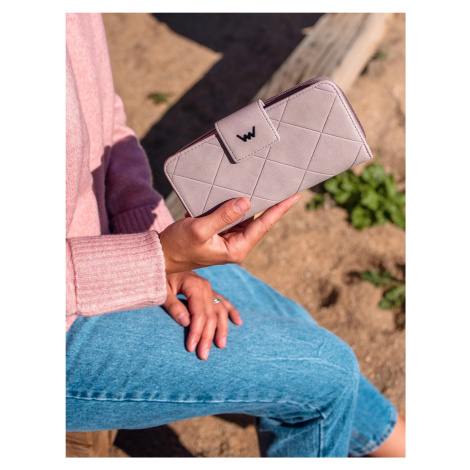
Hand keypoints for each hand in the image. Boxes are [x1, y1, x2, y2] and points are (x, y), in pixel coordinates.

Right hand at [159, 193, 300, 273]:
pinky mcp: (219, 233)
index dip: (280, 209)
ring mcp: (228, 239)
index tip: (295, 196)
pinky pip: (231, 215)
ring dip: (249, 201)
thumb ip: (222, 215)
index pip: (264, 225)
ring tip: (263, 182)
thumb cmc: (178, 246)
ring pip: (244, 216)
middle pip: (258, 220)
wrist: (161, 255)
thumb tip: (246, 202)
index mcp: (236, 248)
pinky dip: (232, 204)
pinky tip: (235, 190)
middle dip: (269, 203)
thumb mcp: (199, 230)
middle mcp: (236, 244)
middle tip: (283, 184)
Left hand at [163, 270, 241, 359]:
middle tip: (203, 356)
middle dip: (208, 337)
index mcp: (193, 285)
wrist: (161, 262)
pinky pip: (223, 302)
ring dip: (222, 329)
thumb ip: (173, 305)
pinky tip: (238, 322)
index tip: (191, 348)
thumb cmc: (158, 279)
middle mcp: (205, 286)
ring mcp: (208, 288)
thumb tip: (186, 322)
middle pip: (211, 315)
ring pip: (220, 311)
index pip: (199, 314)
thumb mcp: (161, 291)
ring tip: (221, 345)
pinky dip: (231, 312)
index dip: (197, 332)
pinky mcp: (208, 291)